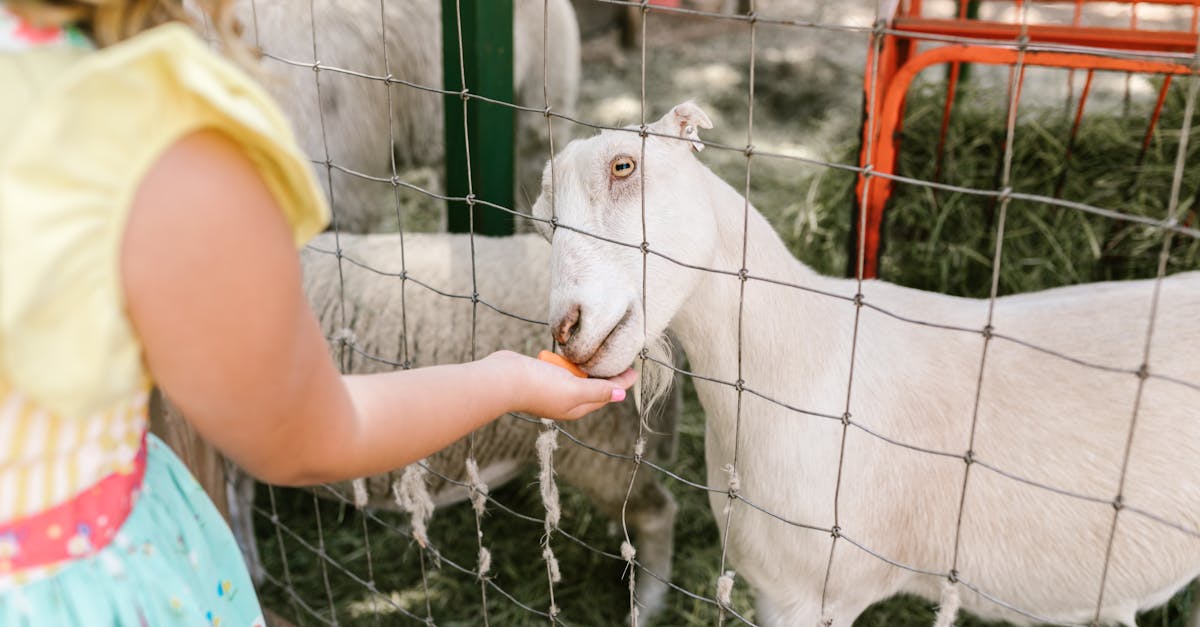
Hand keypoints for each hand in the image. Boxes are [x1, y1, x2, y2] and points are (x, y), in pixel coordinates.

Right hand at [484, 350, 637, 420]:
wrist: (503, 378)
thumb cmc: (539, 386)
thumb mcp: (574, 389)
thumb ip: (598, 391)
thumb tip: (621, 395)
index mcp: (577, 408)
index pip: (605, 395)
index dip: (620, 383)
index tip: (634, 369)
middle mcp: (566, 400)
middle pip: (593, 387)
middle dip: (607, 376)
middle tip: (621, 358)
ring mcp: (553, 388)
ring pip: (577, 377)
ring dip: (588, 368)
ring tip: (602, 354)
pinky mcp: (542, 376)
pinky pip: (562, 370)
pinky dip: (569, 363)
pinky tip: (574, 354)